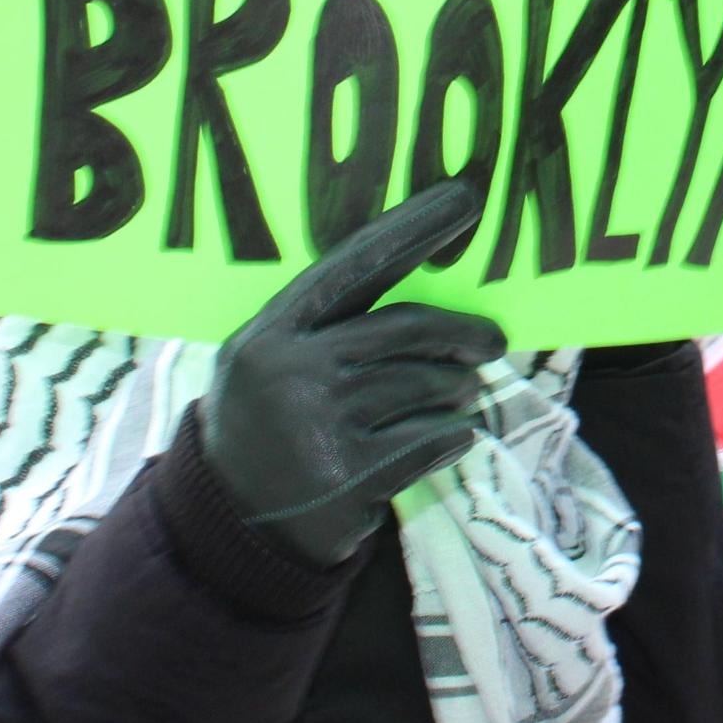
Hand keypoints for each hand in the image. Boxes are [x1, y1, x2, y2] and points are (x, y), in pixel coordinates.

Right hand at [199, 181, 506, 568]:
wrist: (231, 522)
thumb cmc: (264, 423)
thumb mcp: (270, 358)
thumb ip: (327, 324)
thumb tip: (422, 288)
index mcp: (274, 329)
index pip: (356, 263)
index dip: (415, 228)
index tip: (465, 199)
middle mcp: (294, 370)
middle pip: (404, 330)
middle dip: (460, 332)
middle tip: (492, 340)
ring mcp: (321, 425)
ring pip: (424, 385)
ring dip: (456, 389)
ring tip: (461, 393)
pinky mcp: (350, 478)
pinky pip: (430, 440)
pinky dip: (453, 435)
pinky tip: (452, 435)